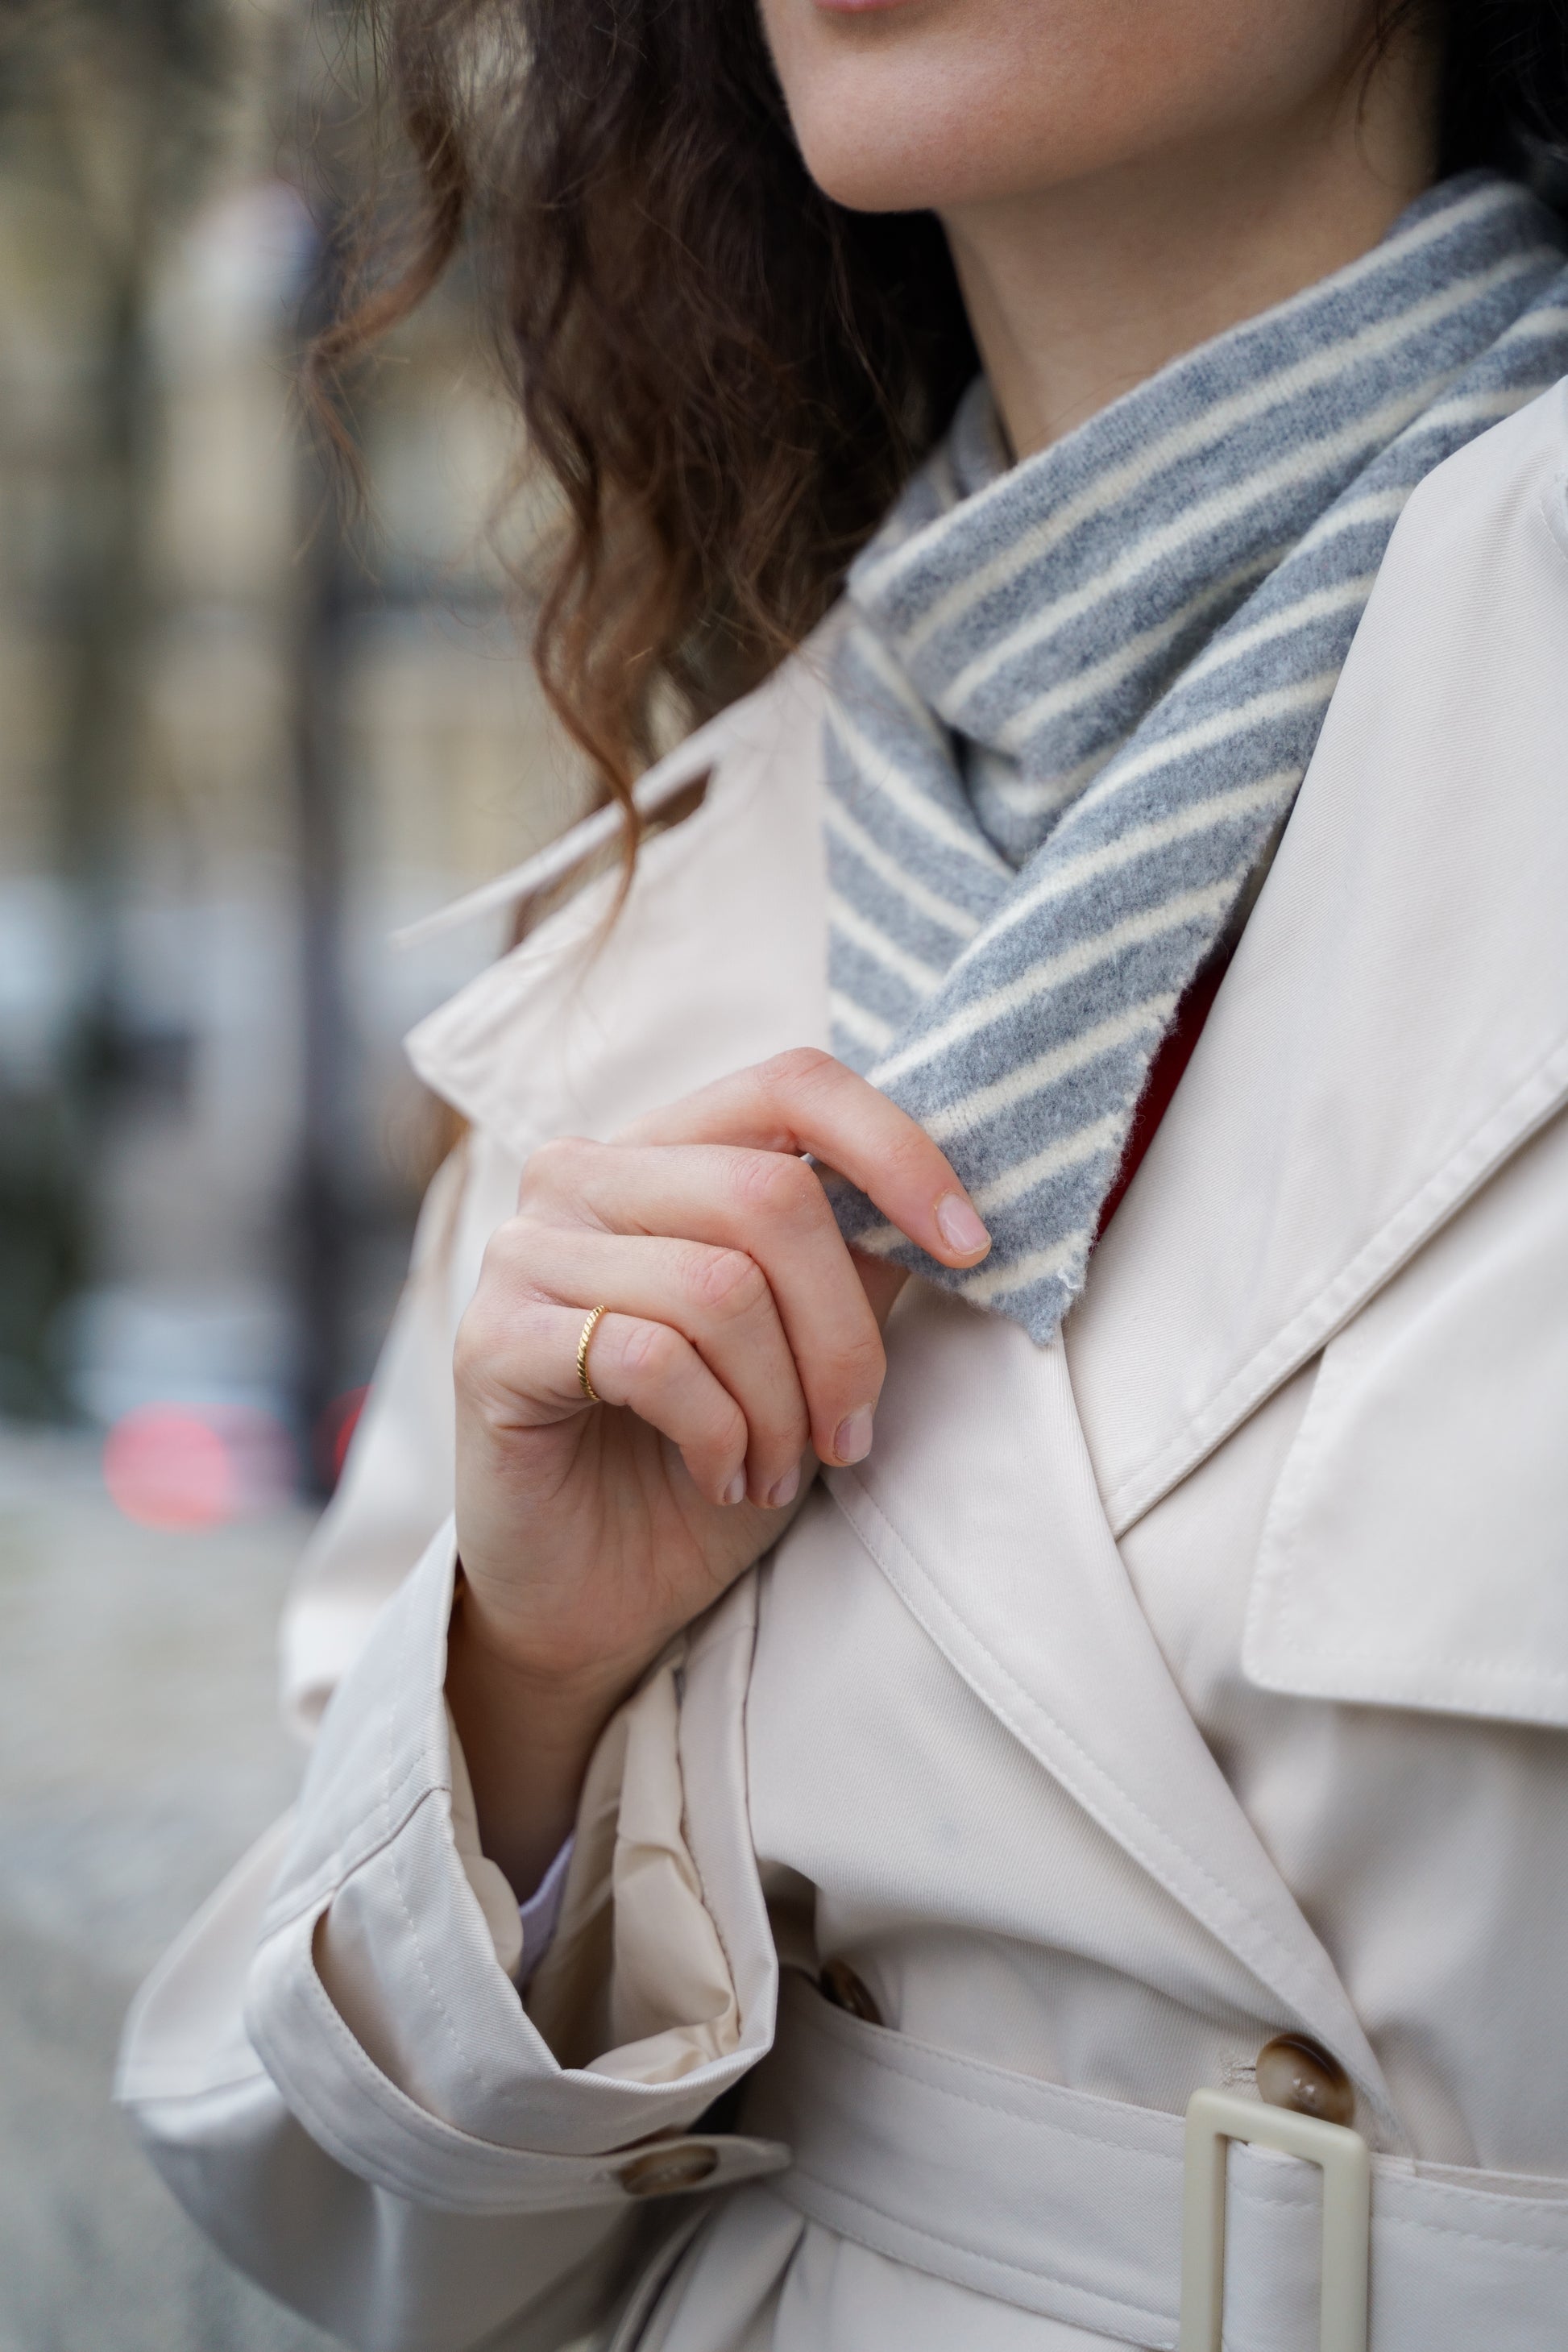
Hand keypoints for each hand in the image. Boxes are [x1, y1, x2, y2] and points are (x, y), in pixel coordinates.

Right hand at [446, 1048, 988, 1890]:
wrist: (594, 1596)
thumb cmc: (706, 1461)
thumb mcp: (809, 1351)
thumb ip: (854, 1257)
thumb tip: (940, 1204)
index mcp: (664, 1150)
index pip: (792, 1085)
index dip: (896, 1152)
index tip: (970, 1249)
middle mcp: (582, 1173)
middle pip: (770, 1196)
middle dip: (842, 1336)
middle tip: (849, 1435)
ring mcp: (524, 1250)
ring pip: (718, 1285)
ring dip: (780, 1407)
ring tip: (775, 1472)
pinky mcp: (489, 1341)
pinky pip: (649, 1357)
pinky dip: (717, 1434)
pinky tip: (720, 1478)